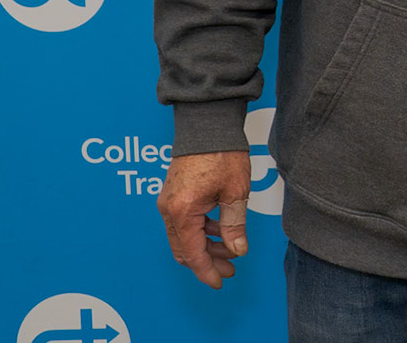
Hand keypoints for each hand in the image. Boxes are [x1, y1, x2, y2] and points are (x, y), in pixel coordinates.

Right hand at [157, 150, 251, 287]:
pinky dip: (201, 230)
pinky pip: (184, 223)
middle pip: (185, 248)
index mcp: (182, 212)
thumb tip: (237, 250)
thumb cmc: (222, 153)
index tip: (219, 282)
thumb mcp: (235, 192)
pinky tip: (221, 229)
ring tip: (230, 250)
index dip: (206, 271)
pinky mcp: (174, 195)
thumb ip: (234, 224)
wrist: (207, 124)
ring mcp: (169, 202)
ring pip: (184, 237)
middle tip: (230, 269)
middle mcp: (169, 210)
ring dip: (206, 246)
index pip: (192, 253)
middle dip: (207, 261)